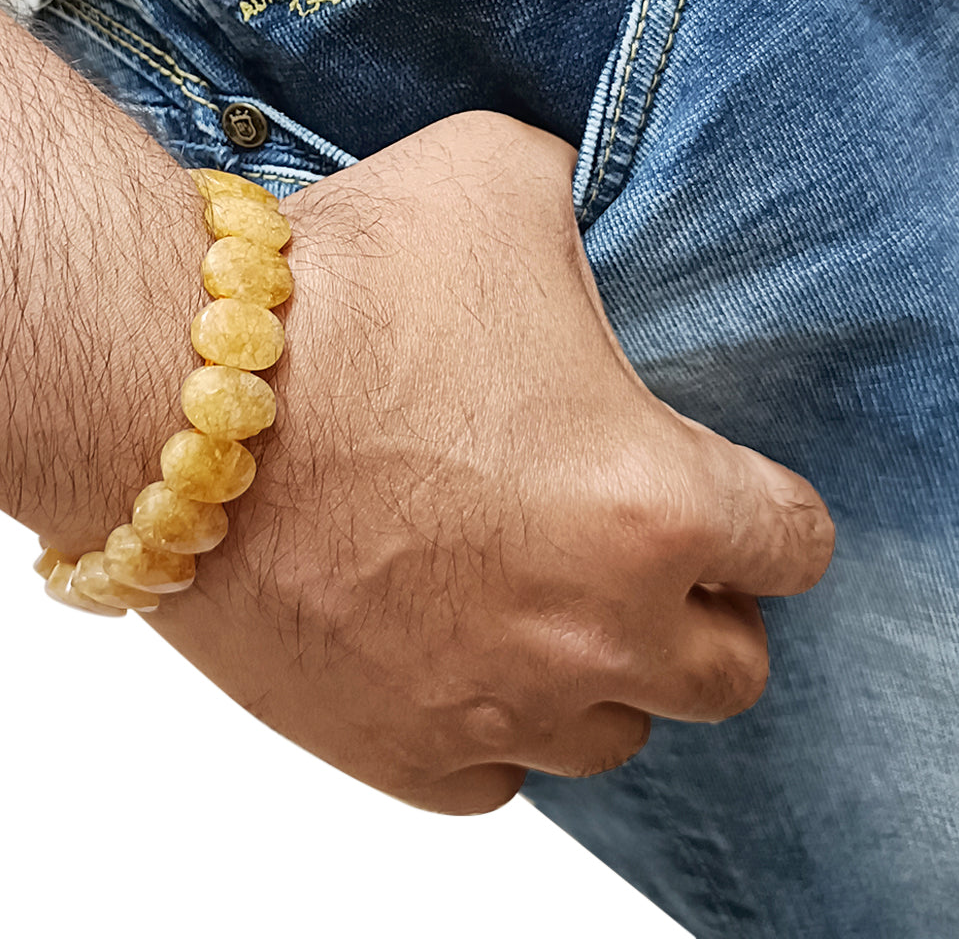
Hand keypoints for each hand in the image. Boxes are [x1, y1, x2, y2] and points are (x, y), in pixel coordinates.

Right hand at [147, 111, 834, 813]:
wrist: (167, 390)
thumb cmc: (334, 290)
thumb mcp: (498, 177)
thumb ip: (585, 207)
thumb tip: (586, 212)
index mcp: (651, 501)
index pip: (792, 544)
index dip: (766, 515)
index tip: (723, 496)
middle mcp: (591, 629)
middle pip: (725, 673)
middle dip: (697, 613)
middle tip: (631, 552)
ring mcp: (493, 703)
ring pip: (609, 735)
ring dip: (593, 673)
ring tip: (532, 600)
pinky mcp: (394, 748)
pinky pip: (494, 780)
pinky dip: (490, 724)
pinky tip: (449, 652)